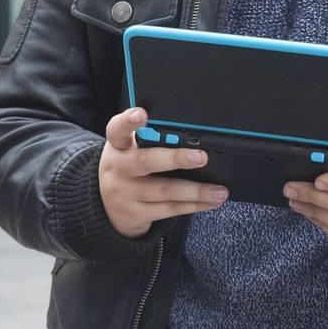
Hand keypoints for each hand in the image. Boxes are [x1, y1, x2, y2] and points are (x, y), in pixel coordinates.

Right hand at [98, 107, 228, 237]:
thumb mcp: (128, 150)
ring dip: (196, 191)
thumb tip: (189, 132)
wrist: (107, 207)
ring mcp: (125, 194)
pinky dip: (193, 206)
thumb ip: (150, 139)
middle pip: (145, 162)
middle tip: (201, 157)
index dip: (128, 121)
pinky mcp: (136, 214)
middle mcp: (118, 169)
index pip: (117, 129)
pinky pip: (169, 210)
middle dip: (175, 159)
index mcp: (117, 146)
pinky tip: (210, 202)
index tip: (141, 114)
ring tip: (220, 191)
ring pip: (164, 191)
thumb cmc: (128, 168)